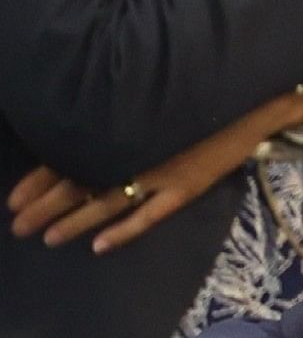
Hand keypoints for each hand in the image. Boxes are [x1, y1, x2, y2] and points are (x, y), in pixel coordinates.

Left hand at [6, 90, 302, 253]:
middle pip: (78, 184)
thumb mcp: (146, 100)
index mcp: (117, 129)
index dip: (37, 180)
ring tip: (47, 238)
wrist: (245, 97)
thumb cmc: (193, 92)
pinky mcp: (185, 188)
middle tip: (18, 228)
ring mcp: (158, 173)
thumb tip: (76, 138)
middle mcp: (131, 152)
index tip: (13, 200)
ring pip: (106, 201)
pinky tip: (99, 246)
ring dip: (74, 222)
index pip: (66, 158)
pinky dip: (124, 230)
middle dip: (45, 207)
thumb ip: (115, 119)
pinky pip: (149, 214)